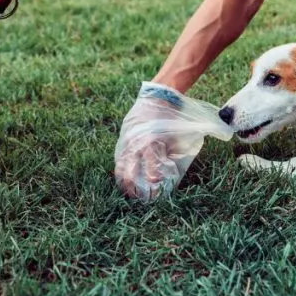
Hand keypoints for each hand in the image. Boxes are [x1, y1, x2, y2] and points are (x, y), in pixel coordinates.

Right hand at [113, 83, 186, 199]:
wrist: (158, 97)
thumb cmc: (170, 118)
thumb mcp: (175, 137)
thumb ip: (170, 154)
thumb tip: (169, 172)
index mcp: (153, 145)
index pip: (152, 171)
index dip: (154, 184)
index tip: (157, 191)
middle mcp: (138, 145)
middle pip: (131, 173)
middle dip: (134, 188)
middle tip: (138, 197)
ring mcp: (128, 141)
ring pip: (121, 166)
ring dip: (124, 180)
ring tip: (127, 191)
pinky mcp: (123, 138)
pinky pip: (119, 156)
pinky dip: (120, 167)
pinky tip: (122, 176)